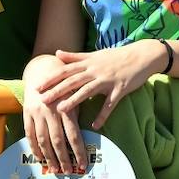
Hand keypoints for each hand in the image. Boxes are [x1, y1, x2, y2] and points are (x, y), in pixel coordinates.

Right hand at [23, 54, 86, 173]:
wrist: (42, 69)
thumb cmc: (64, 84)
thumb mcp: (74, 96)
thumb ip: (76, 114)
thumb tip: (81, 137)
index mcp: (66, 107)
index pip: (73, 134)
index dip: (78, 151)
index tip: (83, 164)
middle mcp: (51, 111)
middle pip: (57, 140)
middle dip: (64, 158)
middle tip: (69, 172)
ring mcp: (37, 112)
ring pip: (42, 139)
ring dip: (48, 157)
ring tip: (54, 169)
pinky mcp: (27, 112)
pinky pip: (29, 133)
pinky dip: (34, 147)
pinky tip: (39, 158)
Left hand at [39, 41, 165, 129]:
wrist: (141, 55)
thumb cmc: (116, 56)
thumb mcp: (94, 54)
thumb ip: (75, 56)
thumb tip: (57, 53)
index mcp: (88, 63)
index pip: (66, 70)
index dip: (51, 78)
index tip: (37, 86)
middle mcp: (95, 70)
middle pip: (73, 81)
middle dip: (57, 90)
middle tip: (43, 100)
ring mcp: (108, 80)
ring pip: (88, 91)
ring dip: (75, 101)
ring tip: (61, 111)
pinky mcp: (120, 89)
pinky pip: (110, 104)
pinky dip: (103, 115)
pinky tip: (95, 126)